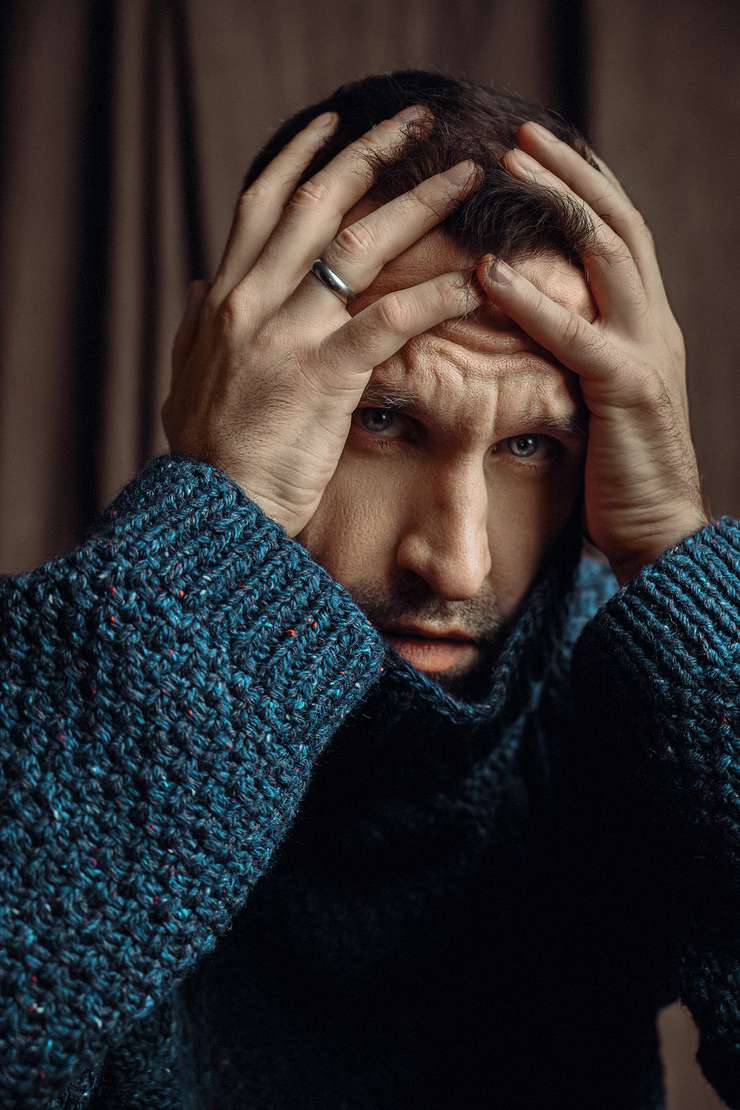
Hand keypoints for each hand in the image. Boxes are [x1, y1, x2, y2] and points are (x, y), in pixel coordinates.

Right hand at [162, 106, 481, 537]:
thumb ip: (193, 325)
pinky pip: (388, 322)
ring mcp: (286, 335)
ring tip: (466, 178)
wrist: (211, 511)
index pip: (262, 204)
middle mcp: (251, 301)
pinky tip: (475, 281)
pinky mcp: (322, 376)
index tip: (335, 124)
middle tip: (418, 122)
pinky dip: (436, 297)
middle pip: (317, 205)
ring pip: (359, 248)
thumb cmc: (207, 453)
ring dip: (418, 205)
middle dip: (371, 153)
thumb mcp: (186, 377)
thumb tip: (197, 281)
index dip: (301, 157)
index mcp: (223, 297)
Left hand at [476, 121, 708, 585]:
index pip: (620, 237)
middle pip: (618, 223)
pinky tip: (489, 271)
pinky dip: (531, 298)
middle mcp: (653, 324)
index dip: (585, 189)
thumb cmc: (616, 473)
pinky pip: (576, 332)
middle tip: (519, 137)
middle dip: (571, 173)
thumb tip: (525, 329)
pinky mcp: (627, 387)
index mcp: (645, 325)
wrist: (658, 531)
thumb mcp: (596, 399)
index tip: (542, 154)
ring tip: (507, 166)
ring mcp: (647, 350)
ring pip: (609, 254)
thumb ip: (575, 355)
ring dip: (557, 203)